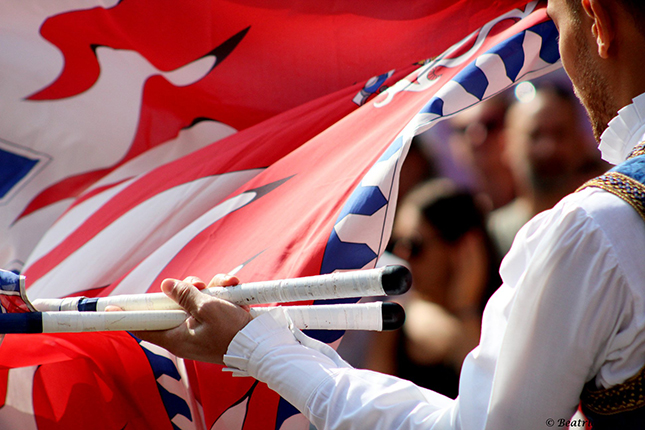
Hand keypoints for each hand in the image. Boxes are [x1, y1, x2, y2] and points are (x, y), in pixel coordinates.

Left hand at [132, 274, 252, 364]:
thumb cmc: (233, 332)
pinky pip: (212, 302)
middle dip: (185, 288)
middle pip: (172, 305)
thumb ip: (185, 295)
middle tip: (198, 284)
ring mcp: (202, 327)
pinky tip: (232, 288)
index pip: (145, 326)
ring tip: (225, 286)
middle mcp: (186, 332)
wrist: (263, 345)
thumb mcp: (207, 308)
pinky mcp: (217, 322)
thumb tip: (166, 285)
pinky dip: (221, 293)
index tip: (110, 308)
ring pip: (195, 299)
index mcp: (177, 337)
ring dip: (209, 288)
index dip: (129, 316)